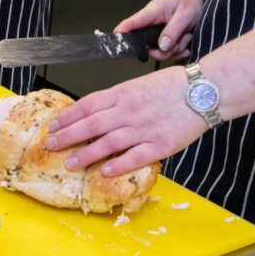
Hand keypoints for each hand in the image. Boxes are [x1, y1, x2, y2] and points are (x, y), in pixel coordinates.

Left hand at [44, 67, 205, 176]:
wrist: (203, 90)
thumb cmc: (173, 85)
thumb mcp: (139, 84)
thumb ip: (119, 98)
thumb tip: (97, 111)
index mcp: (123, 93)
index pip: (87, 105)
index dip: (68, 116)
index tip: (55, 125)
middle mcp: (129, 110)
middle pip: (91, 124)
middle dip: (68, 136)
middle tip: (51, 145)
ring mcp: (143, 128)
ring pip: (107, 142)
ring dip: (86, 154)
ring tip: (70, 163)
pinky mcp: (159, 144)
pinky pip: (134, 157)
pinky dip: (117, 165)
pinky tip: (103, 171)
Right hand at [116, 0, 203, 62]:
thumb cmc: (189, 0)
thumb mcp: (184, 15)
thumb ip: (173, 30)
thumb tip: (161, 46)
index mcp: (152, 12)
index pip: (133, 22)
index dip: (123, 30)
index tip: (116, 37)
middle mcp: (151, 23)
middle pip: (147, 46)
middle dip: (166, 50)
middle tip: (181, 41)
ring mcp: (156, 32)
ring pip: (159, 52)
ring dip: (175, 49)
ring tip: (186, 37)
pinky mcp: (163, 39)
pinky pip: (166, 52)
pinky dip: (178, 51)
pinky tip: (186, 44)